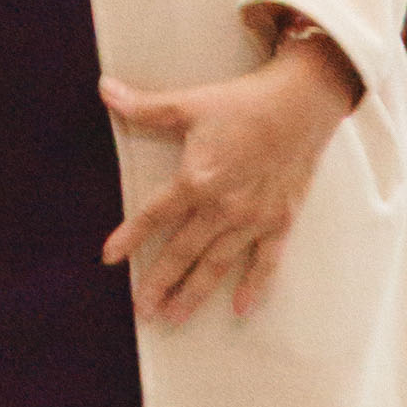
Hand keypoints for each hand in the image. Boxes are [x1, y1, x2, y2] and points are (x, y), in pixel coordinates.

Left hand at [99, 40, 356, 323]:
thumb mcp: (190, 103)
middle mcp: (224, 207)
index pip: (155, 215)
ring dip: (195, 293)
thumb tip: (104, 89)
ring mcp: (254, 219)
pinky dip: (254, 287)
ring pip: (217, 265)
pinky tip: (239, 309)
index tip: (109, 259)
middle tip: (142, 311)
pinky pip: (266, 262)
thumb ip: (144, 107)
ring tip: (174, 317)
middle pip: (183, 252)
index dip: (130, 237)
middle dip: (160, 283)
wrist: (303, 104)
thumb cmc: (243, 103)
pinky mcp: (280, 221)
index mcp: (198, 180)